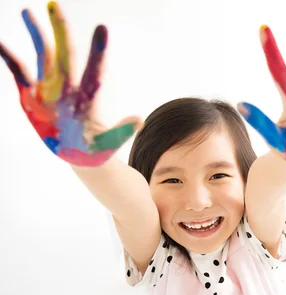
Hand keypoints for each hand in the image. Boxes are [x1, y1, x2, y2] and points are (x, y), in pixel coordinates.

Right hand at [0, 2, 139, 166]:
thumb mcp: (108, 145)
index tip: (103, 27)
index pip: (94, 70)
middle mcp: (69, 88)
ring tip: (27, 11)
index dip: (98, 51)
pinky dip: (9, 57)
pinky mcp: (32, 96)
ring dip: (36, 34)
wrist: (79, 155)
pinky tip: (0, 42)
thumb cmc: (97, 150)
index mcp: (88, 97)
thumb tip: (140, 120)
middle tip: (55, 4)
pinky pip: (19, 72)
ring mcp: (50, 89)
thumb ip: (120, 133)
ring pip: (43, 55)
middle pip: (65, 54)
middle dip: (60, 30)